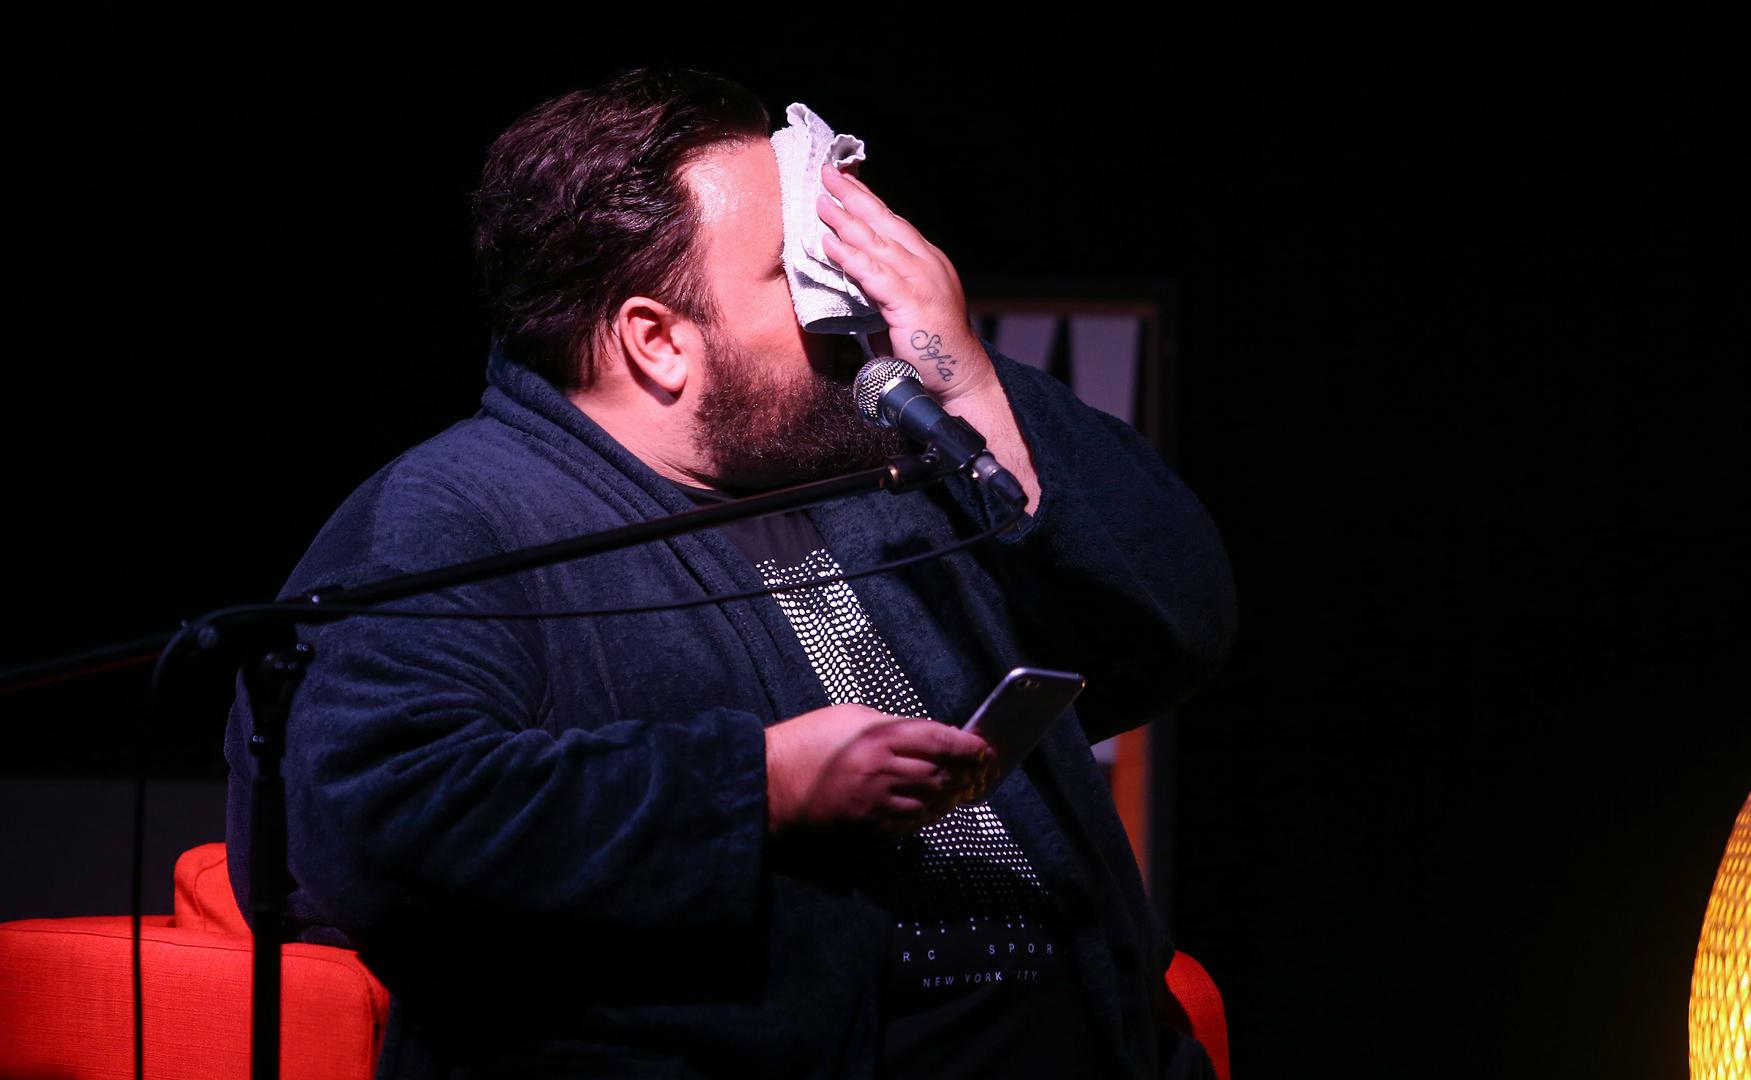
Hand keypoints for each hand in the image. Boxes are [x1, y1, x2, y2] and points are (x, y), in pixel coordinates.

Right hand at [764, 703, 995, 835]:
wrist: (768, 780)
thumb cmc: (806, 742)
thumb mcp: (849, 716)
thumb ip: (889, 725)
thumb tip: (923, 735)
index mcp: (879, 736)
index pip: (939, 740)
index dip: (968, 747)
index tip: (985, 749)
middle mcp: (883, 769)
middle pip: (940, 774)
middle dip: (963, 774)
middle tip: (977, 772)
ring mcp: (875, 801)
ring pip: (928, 801)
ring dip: (946, 796)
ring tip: (956, 789)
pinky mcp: (866, 824)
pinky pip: (907, 822)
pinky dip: (922, 813)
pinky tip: (927, 807)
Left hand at [817, 163, 994, 403]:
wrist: (959, 380)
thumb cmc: (929, 351)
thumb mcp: (904, 309)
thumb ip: (881, 288)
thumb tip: (849, 274)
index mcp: (929, 262)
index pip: (894, 223)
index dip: (869, 201)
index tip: (846, 181)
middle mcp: (928, 264)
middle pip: (886, 222)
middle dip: (856, 195)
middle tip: (828, 172)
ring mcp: (922, 282)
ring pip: (878, 243)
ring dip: (847, 220)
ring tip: (821, 202)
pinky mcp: (912, 303)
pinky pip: (874, 274)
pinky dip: (850, 257)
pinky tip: (829, 244)